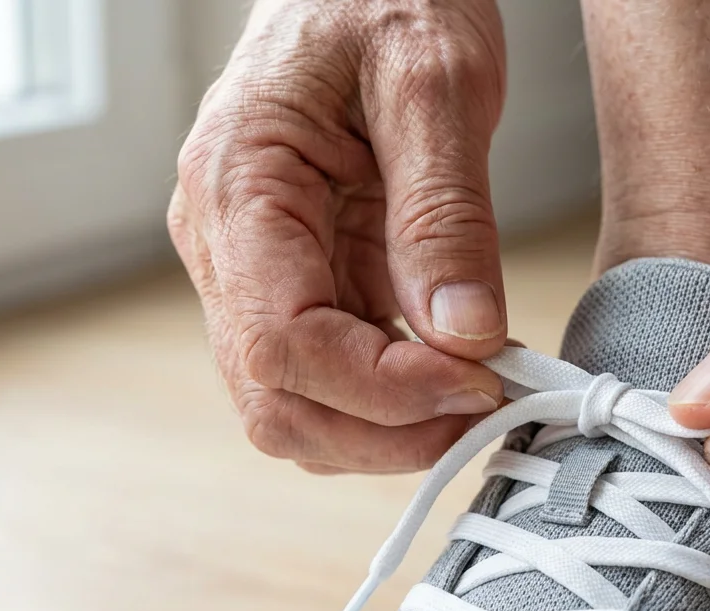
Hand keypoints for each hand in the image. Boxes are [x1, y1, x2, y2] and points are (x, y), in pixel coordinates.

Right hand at [168, 0, 508, 472]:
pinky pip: (328, 367)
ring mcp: (252, 267)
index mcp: (237, 186)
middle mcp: (224, 241)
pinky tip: (456, 369)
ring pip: (295, 401)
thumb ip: (443, 211)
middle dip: (381, 431)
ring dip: (386, 424)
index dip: (381, 390)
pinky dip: (391, 393)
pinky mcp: (295, 276)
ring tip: (480, 393)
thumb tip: (462, 334)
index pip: (281, 342)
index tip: (479, 385)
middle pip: (274, 397)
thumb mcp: (433, 80)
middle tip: (485, 411)